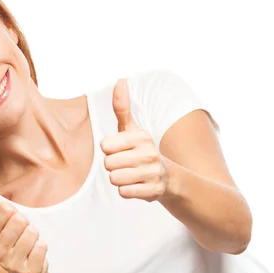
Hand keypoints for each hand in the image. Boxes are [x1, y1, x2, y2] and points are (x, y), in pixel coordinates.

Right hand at [0, 199, 48, 272]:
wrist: (25, 272)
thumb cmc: (8, 241)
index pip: (5, 209)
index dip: (12, 213)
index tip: (8, 224)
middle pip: (20, 219)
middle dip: (25, 224)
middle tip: (20, 236)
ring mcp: (11, 265)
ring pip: (32, 232)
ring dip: (34, 236)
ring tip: (27, 246)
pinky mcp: (28, 272)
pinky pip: (42, 246)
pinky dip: (41, 248)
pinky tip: (33, 256)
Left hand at [100, 78, 169, 201]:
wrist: (169, 178)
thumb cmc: (142, 150)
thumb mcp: (132, 129)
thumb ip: (122, 107)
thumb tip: (120, 80)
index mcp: (141, 136)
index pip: (105, 146)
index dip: (109, 151)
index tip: (122, 151)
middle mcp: (149, 152)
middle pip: (108, 164)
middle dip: (113, 167)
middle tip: (127, 165)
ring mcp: (152, 172)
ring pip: (114, 179)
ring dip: (119, 180)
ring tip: (132, 175)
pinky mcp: (153, 190)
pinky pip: (124, 192)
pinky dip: (127, 191)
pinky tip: (137, 186)